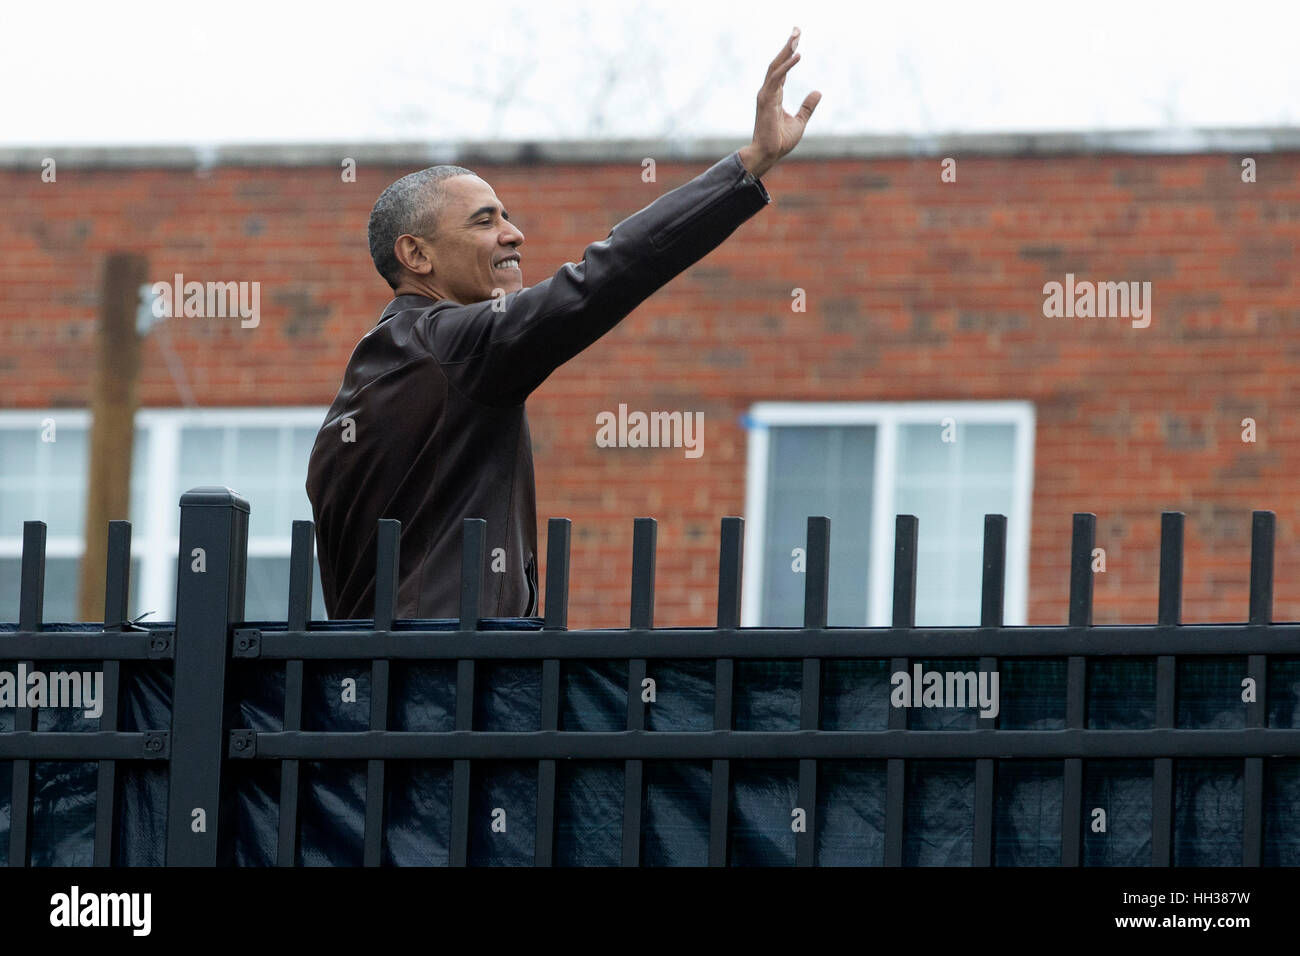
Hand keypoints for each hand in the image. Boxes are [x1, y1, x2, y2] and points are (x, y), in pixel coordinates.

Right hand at [739, 27, 820, 178]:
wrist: (769, 154)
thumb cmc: (780, 141)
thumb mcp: (799, 121)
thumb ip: (807, 107)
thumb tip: (818, 92)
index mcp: (774, 95)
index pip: (781, 69)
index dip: (788, 54)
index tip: (796, 39)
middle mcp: (768, 92)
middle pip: (777, 63)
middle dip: (787, 46)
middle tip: (797, 30)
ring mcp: (765, 95)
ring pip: (775, 66)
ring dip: (786, 50)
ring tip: (796, 37)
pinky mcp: (766, 100)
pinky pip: (776, 78)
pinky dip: (786, 66)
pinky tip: (797, 55)